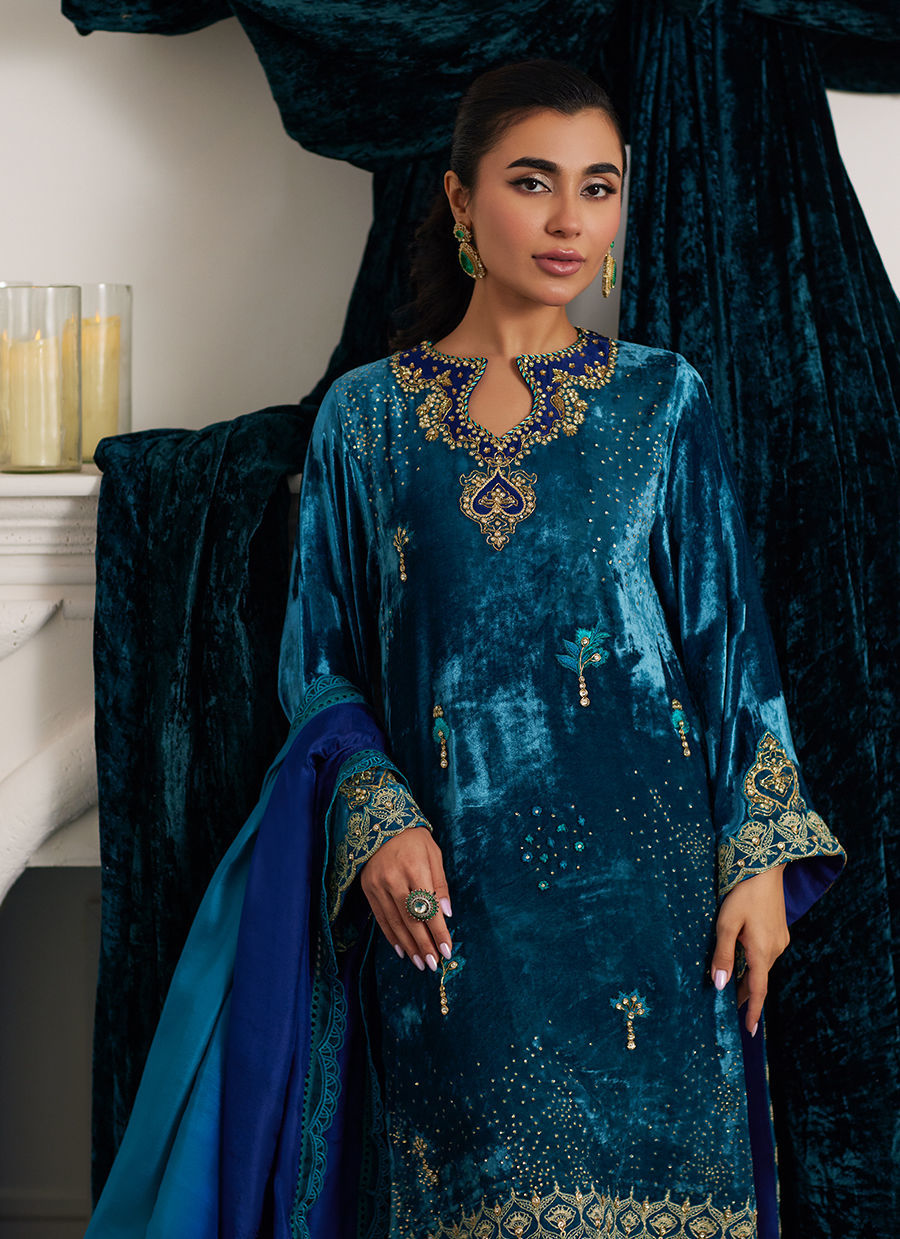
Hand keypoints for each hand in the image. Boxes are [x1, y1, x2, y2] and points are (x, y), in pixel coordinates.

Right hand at [359, 826, 452, 972]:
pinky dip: (391, 937)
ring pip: (395, 923)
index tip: (447, 950)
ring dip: (409, 946)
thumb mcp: (434, 854)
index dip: (438, 931)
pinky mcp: (368, 890)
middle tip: (433, 964)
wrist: (379, 824)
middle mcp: (394, 879)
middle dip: (424, 944)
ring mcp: (378, 886)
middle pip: (411, 920)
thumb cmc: (414, 839)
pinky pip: (380, 919)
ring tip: (420, 963)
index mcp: (415, 868)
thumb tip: (447, 913)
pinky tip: (402, 950)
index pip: (428, 908)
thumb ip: (440, 884)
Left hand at [710, 864, 788, 1035]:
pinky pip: (766, 955)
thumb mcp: (726, 923)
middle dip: (746, 995)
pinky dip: (754, 964)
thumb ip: (723, 954)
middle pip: (759, 980)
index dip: (752, 1010)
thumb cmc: (742, 893)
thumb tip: (720, 985)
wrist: (766, 867)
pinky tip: (743, 961)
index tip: (750, 1031)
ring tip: (732, 988)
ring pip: (762, 967)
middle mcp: (775, 949)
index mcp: (762, 950)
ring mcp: (780, 940)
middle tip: (731, 1011)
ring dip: (749, 978)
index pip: (757, 990)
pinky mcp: (779, 932)